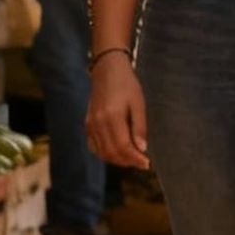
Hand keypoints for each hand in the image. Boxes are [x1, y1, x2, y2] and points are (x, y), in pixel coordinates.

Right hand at [87, 54, 149, 168]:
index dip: (135, 159)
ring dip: (117, 160)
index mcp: (112, 117)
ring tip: (132, 159)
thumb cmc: (127, 85)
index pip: (123, 147)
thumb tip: (142, 149)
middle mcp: (97, 124)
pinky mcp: (87, 125)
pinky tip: (117, 153)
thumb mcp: (138, 103)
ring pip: (102, 152)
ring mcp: (90, 125)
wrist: (107, 71)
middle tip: (142, 163)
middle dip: (128, 161)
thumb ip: (139, 127)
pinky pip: (94, 146)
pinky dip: (105, 154)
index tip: (147, 164)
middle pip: (112, 152)